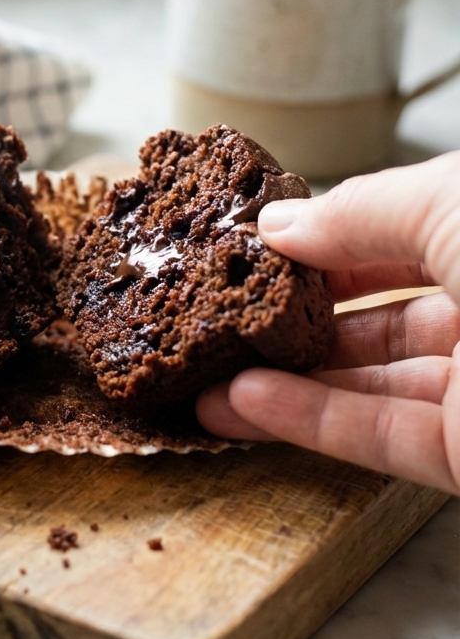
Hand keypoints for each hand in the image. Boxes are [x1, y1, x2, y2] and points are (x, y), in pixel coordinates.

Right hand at [196, 152, 459, 494]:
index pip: (394, 234)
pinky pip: (379, 436)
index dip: (321, 238)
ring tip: (204, 371)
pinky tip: (243, 405)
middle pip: (376, 312)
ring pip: (368, 381)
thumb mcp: (448, 201)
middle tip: (214, 314)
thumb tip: (280, 224)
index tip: (247, 246)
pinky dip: (308, 423)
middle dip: (294, 314)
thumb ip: (356, 212)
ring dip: (283, 378)